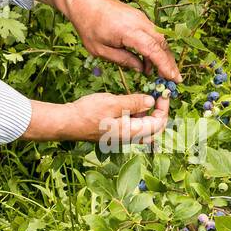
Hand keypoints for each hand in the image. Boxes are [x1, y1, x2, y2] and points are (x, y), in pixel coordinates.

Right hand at [23, 93, 168, 144]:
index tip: (162, 93)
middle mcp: (129, 137)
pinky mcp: (115, 132)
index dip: (164, 108)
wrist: (67, 122)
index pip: (158, 123)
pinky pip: (133, 127)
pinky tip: (133, 103)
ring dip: (150, 114)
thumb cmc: (87, 113)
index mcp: (131, 132)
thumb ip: (134, 102)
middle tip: (159, 97)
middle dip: (160, 113)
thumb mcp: (113, 103)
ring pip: (145, 129)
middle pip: (155, 130)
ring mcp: (122, 136)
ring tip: (148, 97)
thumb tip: (151, 100)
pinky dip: (138, 116)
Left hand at [35, 0, 180, 81]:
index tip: (173, 78)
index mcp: (128, 31)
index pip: (152, 49)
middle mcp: (139, 22)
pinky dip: (155, 48)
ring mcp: (141, 18)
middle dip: (169, 62)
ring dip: (163, 56)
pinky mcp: (140, 18)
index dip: (164, 64)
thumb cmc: (89, 26)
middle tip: (173, 79)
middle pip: (162, 43)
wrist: (86, 2)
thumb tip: (141, 69)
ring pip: (159, 39)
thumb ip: (123, 60)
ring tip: (160, 74)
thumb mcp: (100, 50)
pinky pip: (153, 34)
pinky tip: (148, 62)